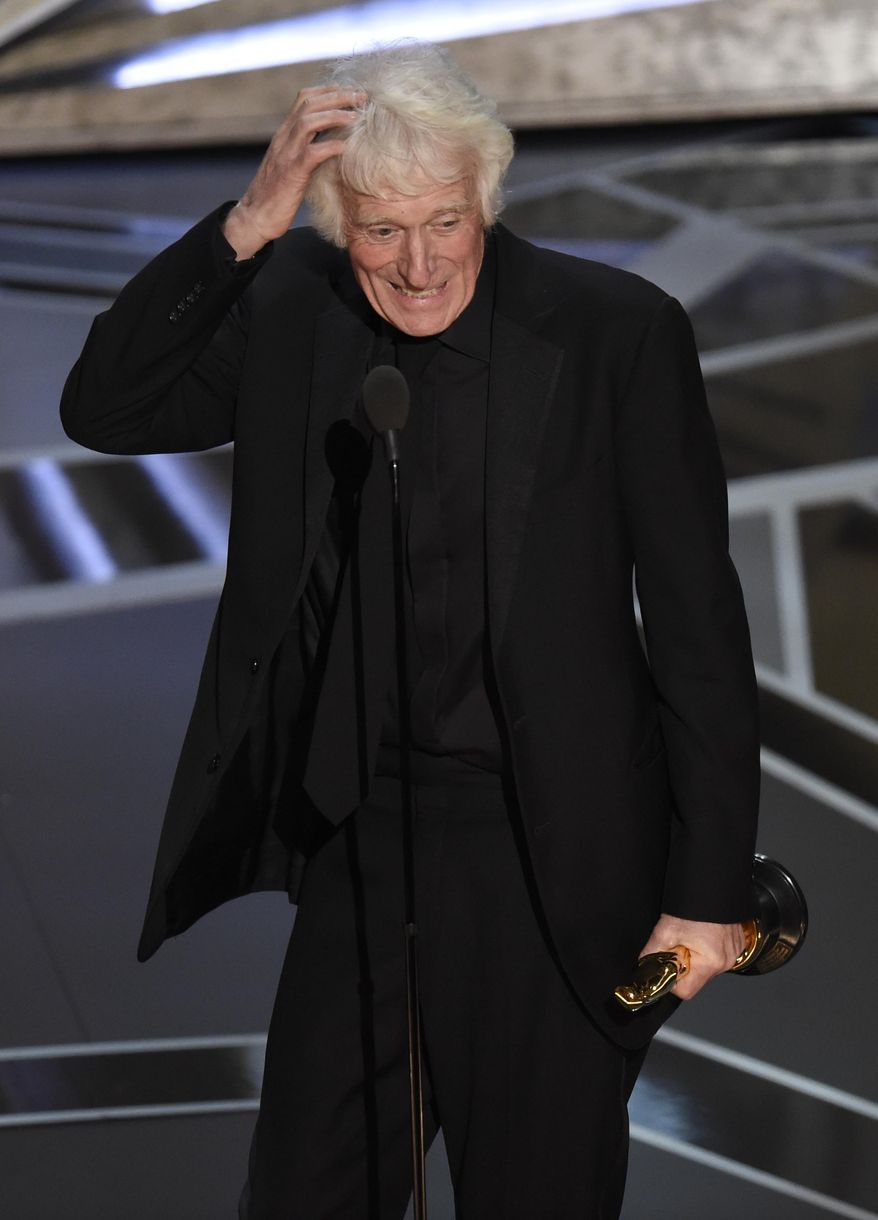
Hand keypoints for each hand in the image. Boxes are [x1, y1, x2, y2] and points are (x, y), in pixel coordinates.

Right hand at [223, 86, 365, 259]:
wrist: (255, 216)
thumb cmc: (277, 194)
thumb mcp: (291, 164)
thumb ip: (306, 148)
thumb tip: (332, 142)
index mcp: (284, 134)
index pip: (304, 99)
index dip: (329, 90)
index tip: (351, 91)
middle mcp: (283, 138)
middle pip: (308, 103)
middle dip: (336, 96)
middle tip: (361, 96)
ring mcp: (286, 155)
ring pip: (308, 121)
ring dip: (334, 115)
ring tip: (356, 115)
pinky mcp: (291, 174)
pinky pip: (311, 153)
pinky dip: (329, 146)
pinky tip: (345, 147)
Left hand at [637, 914, 744, 1000]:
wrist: (711, 883)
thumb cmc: (692, 904)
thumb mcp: (665, 930)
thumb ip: (651, 953)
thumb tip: (643, 966)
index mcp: (711, 962)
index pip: (685, 990)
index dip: (670, 980)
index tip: (665, 966)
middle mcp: (726, 961)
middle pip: (696, 979)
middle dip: (682, 965)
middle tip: (678, 944)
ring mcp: (734, 953)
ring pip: (706, 967)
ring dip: (694, 957)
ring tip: (690, 935)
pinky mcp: (737, 944)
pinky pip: (717, 955)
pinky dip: (706, 948)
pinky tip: (701, 933)